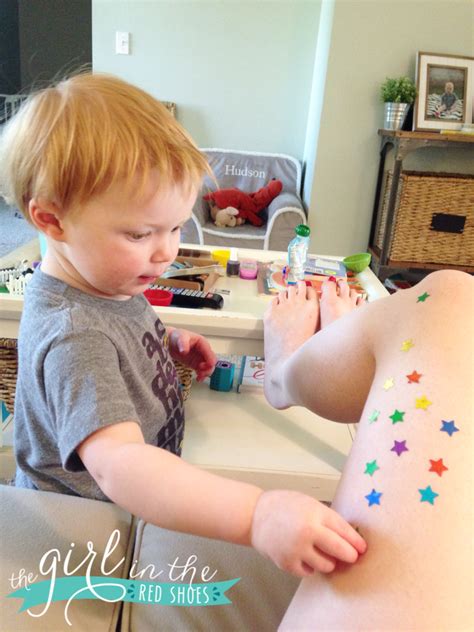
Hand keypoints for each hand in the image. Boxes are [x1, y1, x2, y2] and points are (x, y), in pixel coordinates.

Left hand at [168, 328, 216, 381]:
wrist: (170, 342)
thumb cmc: (176, 337)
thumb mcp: (180, 337)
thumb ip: (183, 343)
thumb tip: (185, 351)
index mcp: (202, 343)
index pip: (209, 351)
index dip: (210, 358)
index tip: (209, 365)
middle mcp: (203, 351)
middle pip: (211, 360)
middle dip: (209, 367)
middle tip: (201, 372)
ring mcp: (200, 358)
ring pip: (208, 367)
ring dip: (206, 373)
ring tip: (199, 377)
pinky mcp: (196, 364)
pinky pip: (202, 371)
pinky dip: (202, 375)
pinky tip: (198, 379)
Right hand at [251, 490, 366, 576]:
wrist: (254, 515)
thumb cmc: (283, 506)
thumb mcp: (309, 503)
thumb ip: (327, 519)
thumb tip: (348, 538)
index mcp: (316, 513)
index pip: (345, 531)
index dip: (357, 542)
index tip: (362, 548)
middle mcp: (308, 531)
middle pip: (342, 551)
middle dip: (350, 556)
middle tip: (351, 556)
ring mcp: (297, 549)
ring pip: (327, 566)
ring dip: (329, 562)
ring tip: (321, 553)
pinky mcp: (288, 563)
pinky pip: (309, 572)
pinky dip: (310, 566)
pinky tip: (305, 555)